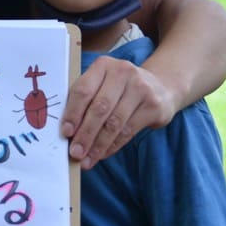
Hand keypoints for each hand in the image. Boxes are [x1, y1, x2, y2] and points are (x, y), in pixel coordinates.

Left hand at [61, 55, 177, 168]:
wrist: (160, 87)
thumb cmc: (120, 89)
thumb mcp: (102, 84)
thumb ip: (85, 101)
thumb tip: (67, 133)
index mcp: (103, 65)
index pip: (83, 90)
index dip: (73, 113)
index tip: (65, 133)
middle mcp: (122, 72)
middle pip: (100, 108)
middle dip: (85, 134)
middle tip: (75, 152)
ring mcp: (140, 88)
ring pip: (114, 122)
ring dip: (98, 145)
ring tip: (87, 160)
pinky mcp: (153, 105)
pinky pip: (128, 131)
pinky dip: (112, 146)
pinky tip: (102, 154)